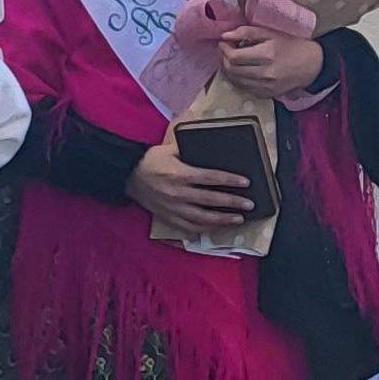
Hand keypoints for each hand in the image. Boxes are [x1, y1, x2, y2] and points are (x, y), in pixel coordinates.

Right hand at [129, 139, 257, 229]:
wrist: (128, 176)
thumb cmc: (151, 160)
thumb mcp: (170, 149)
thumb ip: (190, 150)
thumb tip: (213, 150)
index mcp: (180, 174)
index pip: (211, 178)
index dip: (230, 180)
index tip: (246, 183)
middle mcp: (178, 193)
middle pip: (211, 200)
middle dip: (233, 202)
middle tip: (249, 204)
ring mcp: (173, 209)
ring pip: (202, 219)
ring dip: (222, 220)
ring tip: (238, 219)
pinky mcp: (168, 218)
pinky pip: (189, 228)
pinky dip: (204, 230)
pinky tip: (216, 228)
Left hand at [217, 23, 323, 100]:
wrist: (312, 65)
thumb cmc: (291, 45)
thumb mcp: (271, 33)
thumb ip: (247, 32)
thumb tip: (225, 35)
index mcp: (267, 55)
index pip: (234, 57)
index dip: (224, 49)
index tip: (224, 42)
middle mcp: (265, 73)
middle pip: (232, 69)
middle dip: (224, 58)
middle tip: (226, 50)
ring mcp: (266, 87)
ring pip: (236, 81)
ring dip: (229, 69)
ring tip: (232, 60)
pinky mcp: (267, 95)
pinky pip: (244, 88)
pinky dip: (238, 79)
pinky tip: (242, 70)